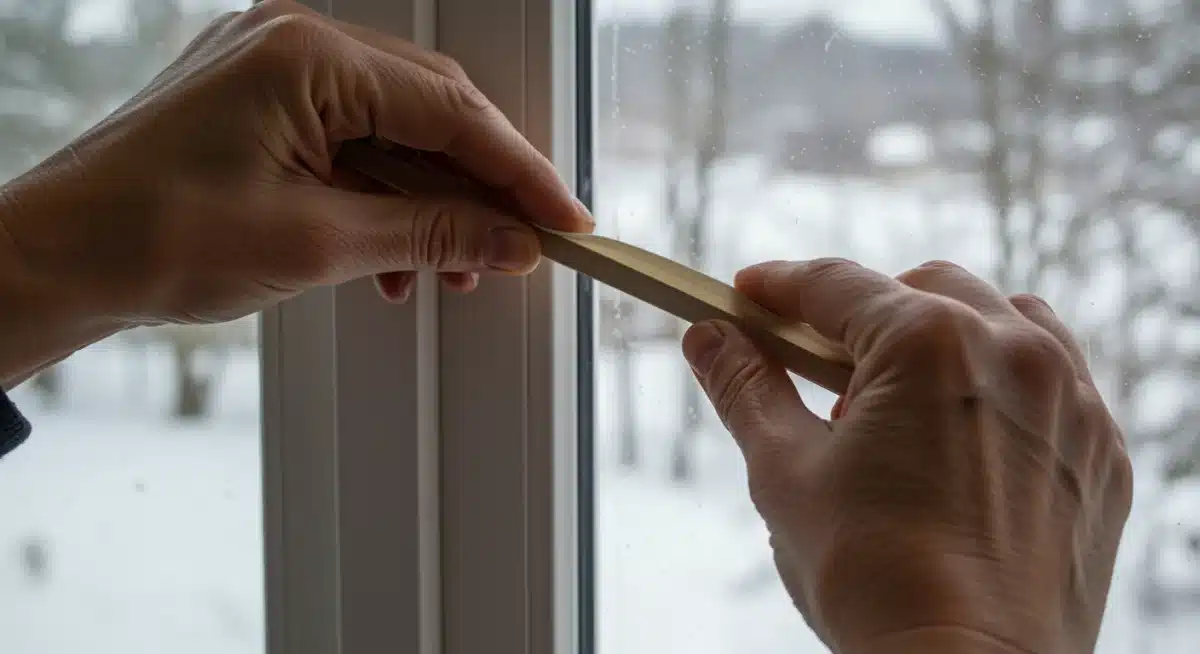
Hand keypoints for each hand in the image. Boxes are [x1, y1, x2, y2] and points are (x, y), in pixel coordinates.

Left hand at [0, 0, 589, 327]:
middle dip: (479, 189)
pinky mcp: (264, 105)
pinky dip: (384, 202)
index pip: (450, 110)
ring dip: (431, 206)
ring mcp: (276, 71)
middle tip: (522, 247)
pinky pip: (352, 145)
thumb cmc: (152, 237)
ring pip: (394, 135)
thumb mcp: (318, 243)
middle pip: (430, 113)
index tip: (562, 220)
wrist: (56, 260)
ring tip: (453, 271)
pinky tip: (396, 260)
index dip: (518, 172)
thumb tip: (509, 239)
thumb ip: (430, 235)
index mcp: (307, 56)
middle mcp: (294, 45)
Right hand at [681, 259, 1132, 653]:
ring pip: (1000, 317)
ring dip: (942, 334)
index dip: (778, 287)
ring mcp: (1070, 400)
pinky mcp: (1100, 451)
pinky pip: (1055, 376)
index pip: (836, 286)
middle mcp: (1013, 352)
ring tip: (899, 401)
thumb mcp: (784, 473)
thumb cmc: (871, 579)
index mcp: (928, 345)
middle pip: (921, 289)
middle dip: (862, 313)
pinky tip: (964, 432)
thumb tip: (707, 338)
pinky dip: (1004, 379)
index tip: (746, 296)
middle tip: (818, 366)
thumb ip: (746, 388)